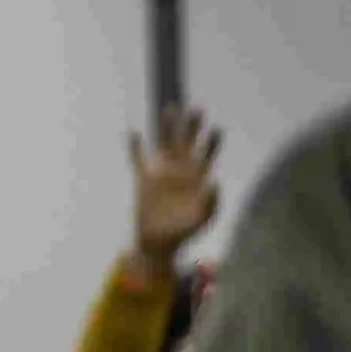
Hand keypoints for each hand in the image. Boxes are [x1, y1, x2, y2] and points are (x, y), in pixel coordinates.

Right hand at [130, 106, 221, 270]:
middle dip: (193, 127)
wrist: (158, 243)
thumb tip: (215, 181)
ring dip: (167, 128)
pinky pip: (137, 160)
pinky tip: (133, 132)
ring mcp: (161, 174)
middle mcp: (180, 172)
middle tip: (197, 109)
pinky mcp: (143, 181)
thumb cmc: (184, 233)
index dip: (213, 143)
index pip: (207, 155)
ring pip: (165, 144)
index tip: (217, 129)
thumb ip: (210, 201)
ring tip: (170, 108)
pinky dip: (135, 147)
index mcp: (197, 179)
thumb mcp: (201, 219)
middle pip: (188, 143)